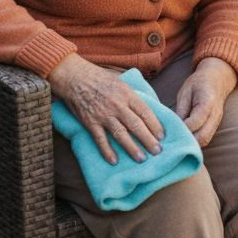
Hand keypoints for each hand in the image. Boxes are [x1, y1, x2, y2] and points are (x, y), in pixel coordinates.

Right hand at [48, 54, 164, 164]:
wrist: (75, 77)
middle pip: (136, 125)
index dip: (155, 125)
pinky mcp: (90, 122)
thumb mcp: (120, 82)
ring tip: (141, 158)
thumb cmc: (99, 78)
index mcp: (127, 94)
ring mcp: (103, 115)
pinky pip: (100, 139)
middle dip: (148, 140)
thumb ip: (132, 96)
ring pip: (121, 134)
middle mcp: (117, 105)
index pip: (145, 112)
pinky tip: (114, 161)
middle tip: (157, 151)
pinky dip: (107, 150)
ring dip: (132, 147)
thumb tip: (145, 110)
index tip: (162, 136)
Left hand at [175, 57, 237, 147]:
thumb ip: (181, 110)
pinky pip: (205, 139)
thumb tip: (173, 127)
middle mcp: (215, 115)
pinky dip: (194, 142)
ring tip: (176, 142)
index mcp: (208, 102)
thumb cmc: (198, 84)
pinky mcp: (214, 127)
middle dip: (186, 141)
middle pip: (202, 137)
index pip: (196, 121)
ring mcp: (217, 123)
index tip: (170, 130)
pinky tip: (183, 140)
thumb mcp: (185, 92)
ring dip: (190, 144)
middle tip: (171, 140)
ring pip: (204, 141)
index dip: (183, 128)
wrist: (217, 81)